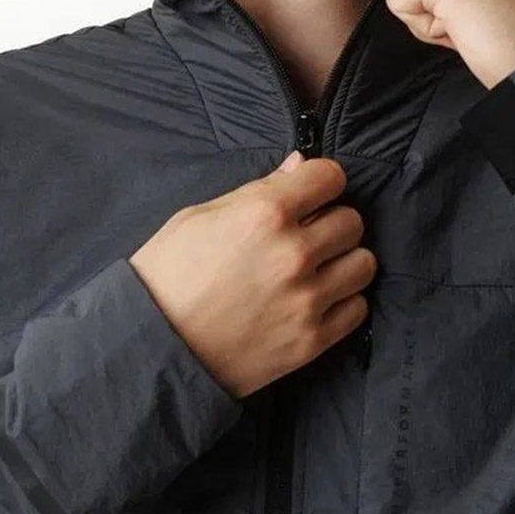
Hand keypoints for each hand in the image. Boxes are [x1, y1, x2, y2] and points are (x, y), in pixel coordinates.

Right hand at [128, 152, 376, 399]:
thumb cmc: (168, 274)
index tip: (311, 193)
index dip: (321, 181)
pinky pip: (357, 308)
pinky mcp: (312, 340)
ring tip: (316, 268)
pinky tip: (315, 299)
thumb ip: (258, 189)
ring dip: (343, 261)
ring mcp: (307, 299)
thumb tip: (298, 166)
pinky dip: (342, 301)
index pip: (331, 177)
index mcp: (266, 212)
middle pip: (352, 221)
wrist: (151, 348)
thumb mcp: (200, 216)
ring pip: (363, 263)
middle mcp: (295, 253)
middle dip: (331, 221)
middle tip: (307, 235)